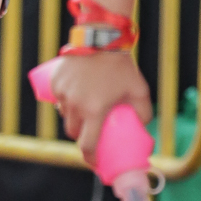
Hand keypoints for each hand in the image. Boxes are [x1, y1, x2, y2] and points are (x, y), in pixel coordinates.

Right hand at [49, 51, 151, 167]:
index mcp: (94, 112)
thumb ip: (144, 113)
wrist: (101, 38)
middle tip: (92, 131)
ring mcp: (63, 93)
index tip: (95, 163)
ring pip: (65, 115)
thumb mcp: (140, 91)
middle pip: (73, 132)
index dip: (90, 159)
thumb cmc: (122, 66)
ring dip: (73, 118)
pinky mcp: (56, 82)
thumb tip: (141, 127)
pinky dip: (66, 101)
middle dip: (82, 136)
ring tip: (85, 111)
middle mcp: (75, 105)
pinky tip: (76, 95)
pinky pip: (59, 99)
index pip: (87, 146)